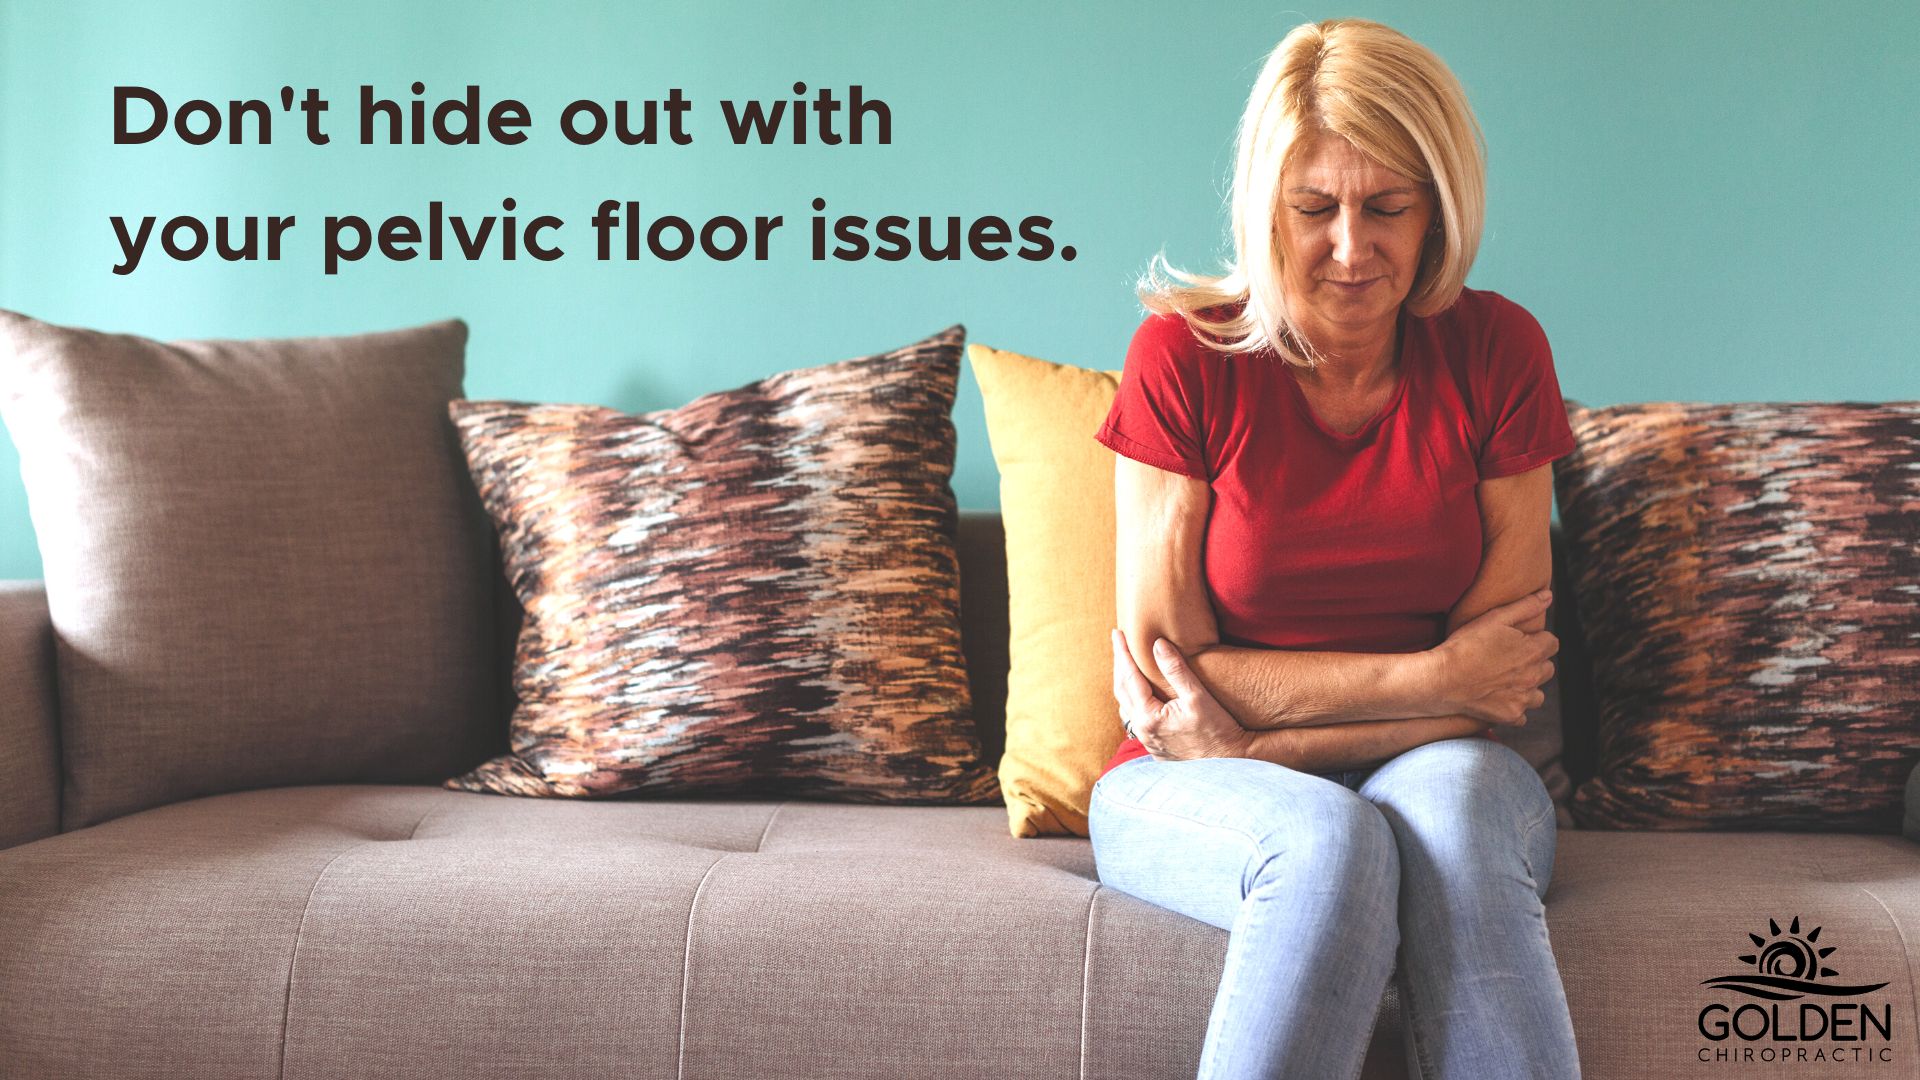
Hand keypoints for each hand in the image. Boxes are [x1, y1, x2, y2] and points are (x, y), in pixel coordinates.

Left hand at [1110, 629, 1249, 759]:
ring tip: (1125, 665)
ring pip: (1126, 707)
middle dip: (1119, 665)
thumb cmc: (1217, 730)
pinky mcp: (1155, 747)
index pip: (1129, 677)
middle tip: (1118, 642)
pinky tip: (1138, 694)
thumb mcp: (1198, 696)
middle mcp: (1142, 731)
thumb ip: (1176, 670)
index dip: (1123, 653)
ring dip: (1124, 684)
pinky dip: (1133, 700)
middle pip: (1122, 691)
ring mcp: (1147, 741)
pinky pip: (1135, 719)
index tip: (1117, 634)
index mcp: (1148, 717)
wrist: (1229, 764)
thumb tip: (1157, 644)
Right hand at [1430, 589, 1558, 727]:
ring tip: (1505, 681)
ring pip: (1538, 694)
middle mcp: (1533, 676)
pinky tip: (1497, 699)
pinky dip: (1513, 708)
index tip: (1518, 640)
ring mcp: (1523, 698)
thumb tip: (1549, 596)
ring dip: (1527, 688)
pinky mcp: (1510, 715)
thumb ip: (1526, 606)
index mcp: (1533, 651)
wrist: (1442, 679)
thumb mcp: (1494, 618)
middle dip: (1534, 663)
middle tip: (1509, 659)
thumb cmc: (1466, 645)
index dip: (1535, 640)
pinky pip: (1522, 716)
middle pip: (1548, 668)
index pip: (1552, 643)